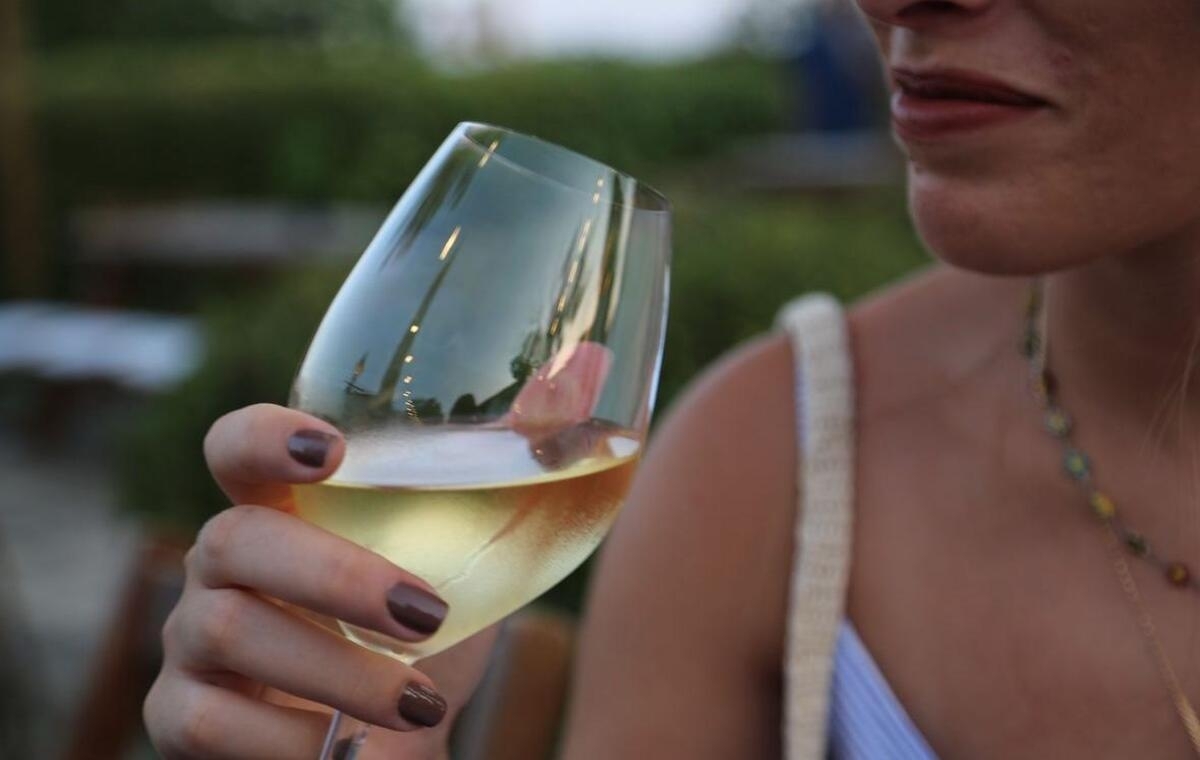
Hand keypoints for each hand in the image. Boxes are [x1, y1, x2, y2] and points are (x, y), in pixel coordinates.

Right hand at [144, 404, 494, 758]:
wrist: (393, 747)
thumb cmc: (424, 645)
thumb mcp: (471, 569)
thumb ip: (510, 494)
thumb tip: (579, 395)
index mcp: (281, 512)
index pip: (238, 448)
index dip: (264, 435)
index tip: (331, 447)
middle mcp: (222, 565)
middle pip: (235, 539)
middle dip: (333, 576)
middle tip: (425, 614)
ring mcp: (189, 640)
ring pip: (224, 631)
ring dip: (334, 669)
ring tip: (419, 701)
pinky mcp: (178, 717)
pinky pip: (207, 721)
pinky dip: (286, 740)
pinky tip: (342, 752)